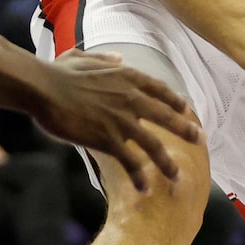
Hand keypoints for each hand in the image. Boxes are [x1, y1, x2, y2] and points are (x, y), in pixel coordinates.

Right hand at [30, 51, 201, 191]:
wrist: (43, 88)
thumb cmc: (58, 72)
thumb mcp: (84, 57)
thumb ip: (105, 59)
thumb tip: (119, 56)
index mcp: (126, 77)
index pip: (160, 89)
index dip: (175, 101)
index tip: (186, 110)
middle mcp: (131, 98)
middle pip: (167, 117)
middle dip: (186, 130)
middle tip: (201, 141)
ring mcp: (122, 120)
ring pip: (154, 145)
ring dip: (168, 163)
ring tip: (177, 177)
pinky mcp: (108, 139)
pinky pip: (130, 162)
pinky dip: (139, 176)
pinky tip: (144, 188)